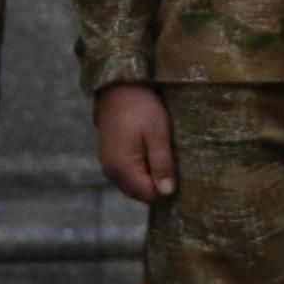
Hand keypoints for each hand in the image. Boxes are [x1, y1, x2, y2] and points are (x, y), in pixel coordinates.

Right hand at [97, 82, 176, 203]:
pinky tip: (148, 152)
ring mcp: (108, 166)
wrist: (117, 87)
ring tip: (158, 153)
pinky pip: (127, 174)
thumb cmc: (141, 108)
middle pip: (140, 193)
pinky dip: (139, 169)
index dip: (165, 188)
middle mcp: (111, 173)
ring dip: (148, 176)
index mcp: (123, 169)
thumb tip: (167, 193)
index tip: (175, 169)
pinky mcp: (108, 158)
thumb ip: (162, 164)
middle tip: (169, 159)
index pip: (148, 196)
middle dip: (156, 183)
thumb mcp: (158, 134)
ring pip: (133, 184)